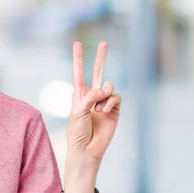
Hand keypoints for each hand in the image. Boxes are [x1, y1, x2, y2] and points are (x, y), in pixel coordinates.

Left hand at [66, 41, 121, 167]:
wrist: (86, 149)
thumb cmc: (77, 131)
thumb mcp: (78, 110)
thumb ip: (91, 96)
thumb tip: (107, 88)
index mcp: (79, 94)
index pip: (79, 73)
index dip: (78, 58)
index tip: (77, 43)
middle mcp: (92, 96)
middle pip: (98, 72)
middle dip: (101, 58)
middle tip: (104, 43)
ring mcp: (104, 102)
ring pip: (109, 86)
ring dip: (103, 95)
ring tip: (97, 109)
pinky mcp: (114, 110)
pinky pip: (116, 97)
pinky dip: (110, 102)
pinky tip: (104, 111)